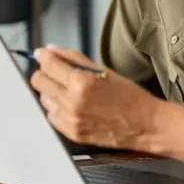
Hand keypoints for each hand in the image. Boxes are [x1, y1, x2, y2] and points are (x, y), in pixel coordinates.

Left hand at [30, 46, 163, 150]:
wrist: (144, 124)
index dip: (43, 56)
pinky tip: (72, 104)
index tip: (41, 54)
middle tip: (56, 70)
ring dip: (51, 91)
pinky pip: (51, 116)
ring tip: (69, 89)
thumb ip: (75, 59)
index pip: (49, 65)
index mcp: (82, 82)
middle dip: (45, 73)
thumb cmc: (129, 95)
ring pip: (43, 99)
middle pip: (39, 82)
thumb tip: (51, 51)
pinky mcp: (70, 133)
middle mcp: (71, 102)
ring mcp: (69, 120)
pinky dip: (57, 108)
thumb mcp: (105, 70)